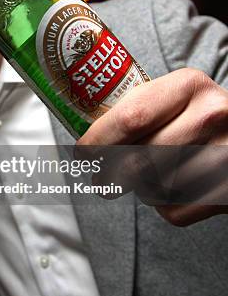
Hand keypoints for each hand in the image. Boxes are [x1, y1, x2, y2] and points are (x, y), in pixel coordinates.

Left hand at [77, 68, 227, 225]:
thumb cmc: (198, 117)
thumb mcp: (174, 97)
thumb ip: (137, 109)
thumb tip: (82, 138)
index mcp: (189, 85)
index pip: (129, 119)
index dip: (97, 141)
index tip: (82, 153)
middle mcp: (211, 115)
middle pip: (138, 160)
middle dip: (110, 175)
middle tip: (102, 180)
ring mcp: (225, 153)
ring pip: (154, 188)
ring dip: (140, 188)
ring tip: (149, 176)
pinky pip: (174, 210)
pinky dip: (165, 206)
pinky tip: (175, 188)